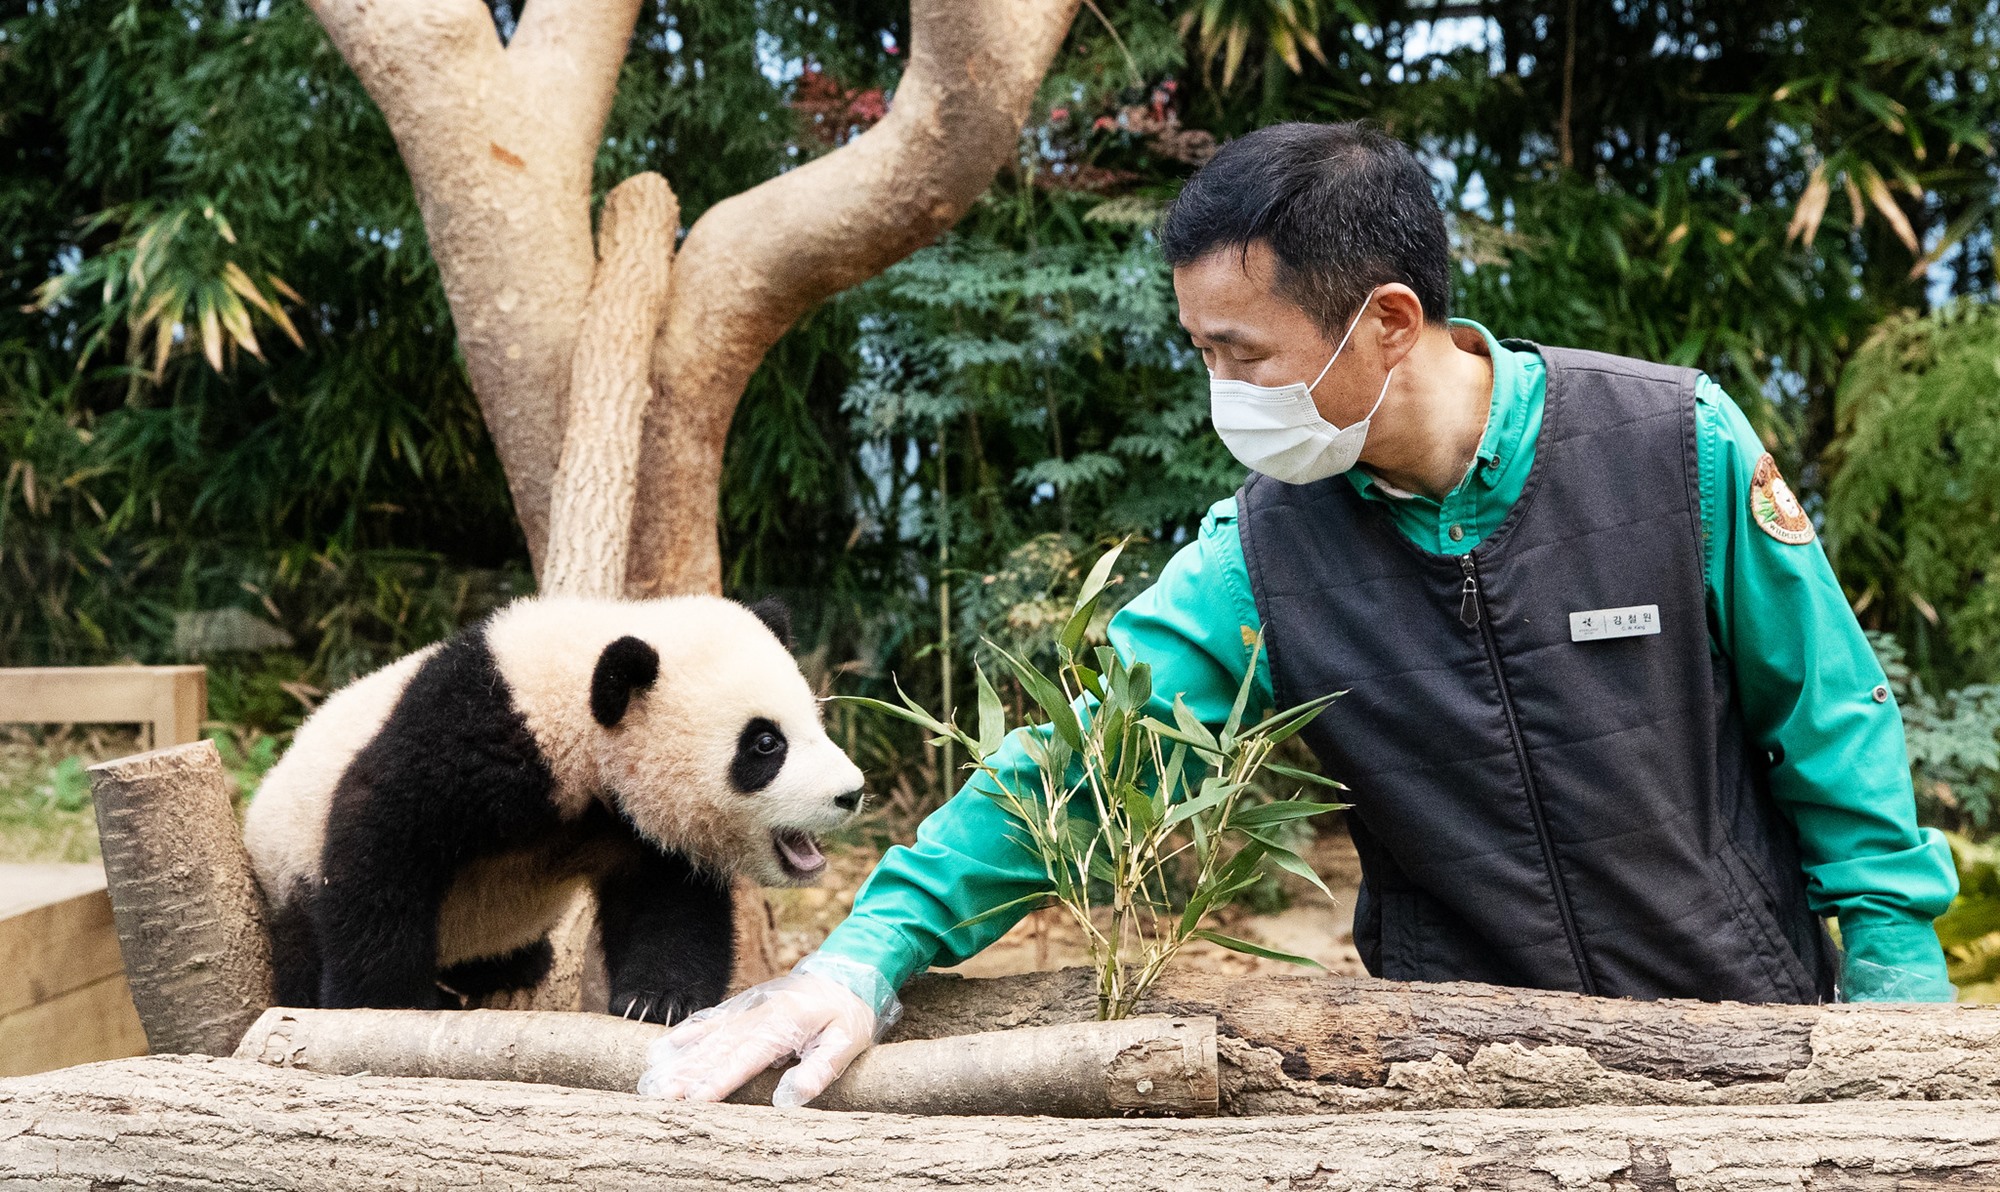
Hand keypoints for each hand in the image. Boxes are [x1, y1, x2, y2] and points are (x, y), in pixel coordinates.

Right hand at [636, 963, 889, 1107]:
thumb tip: (789, 1100)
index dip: (719, 1080)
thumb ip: (819, 1070)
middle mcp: (759, 1016)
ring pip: (709, 1037)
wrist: (848, 972)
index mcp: (784, 1025)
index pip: (746, 1058)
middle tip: (660, 1096)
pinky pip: (713, 1020)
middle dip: (688, 1075)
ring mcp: (749, 1010)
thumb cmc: (848, 1014)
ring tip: (653, 1079)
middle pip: (718, 1050)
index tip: (695, 1100)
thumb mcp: (846, 1043)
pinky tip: (666, 1046)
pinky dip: (689, 1033)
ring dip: (681, 1060)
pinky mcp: (746, 1008)